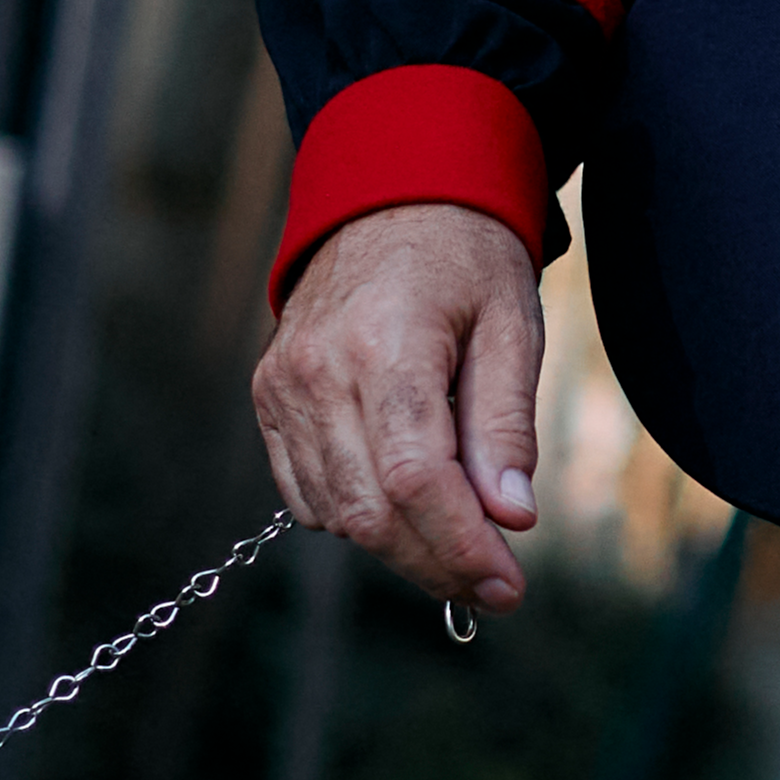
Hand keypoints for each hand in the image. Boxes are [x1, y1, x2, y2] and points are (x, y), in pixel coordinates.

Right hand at [251, 201, 542, 611]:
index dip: (461, 546)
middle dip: (435, 563)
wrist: (386, 195)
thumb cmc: (464, 256)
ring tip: (458, 544)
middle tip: (493, 585)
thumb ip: (505, 423)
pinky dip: (354, 514)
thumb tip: (511, 516)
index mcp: (387, 346)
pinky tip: (403, 503)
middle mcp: (319, 371)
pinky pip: (304, 490)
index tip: (508, 585)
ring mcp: (284, 385)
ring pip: (335, 510)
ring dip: (399, 546)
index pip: (417, 480)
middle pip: (370, 510)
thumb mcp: (511, 324)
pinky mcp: (269, 395)